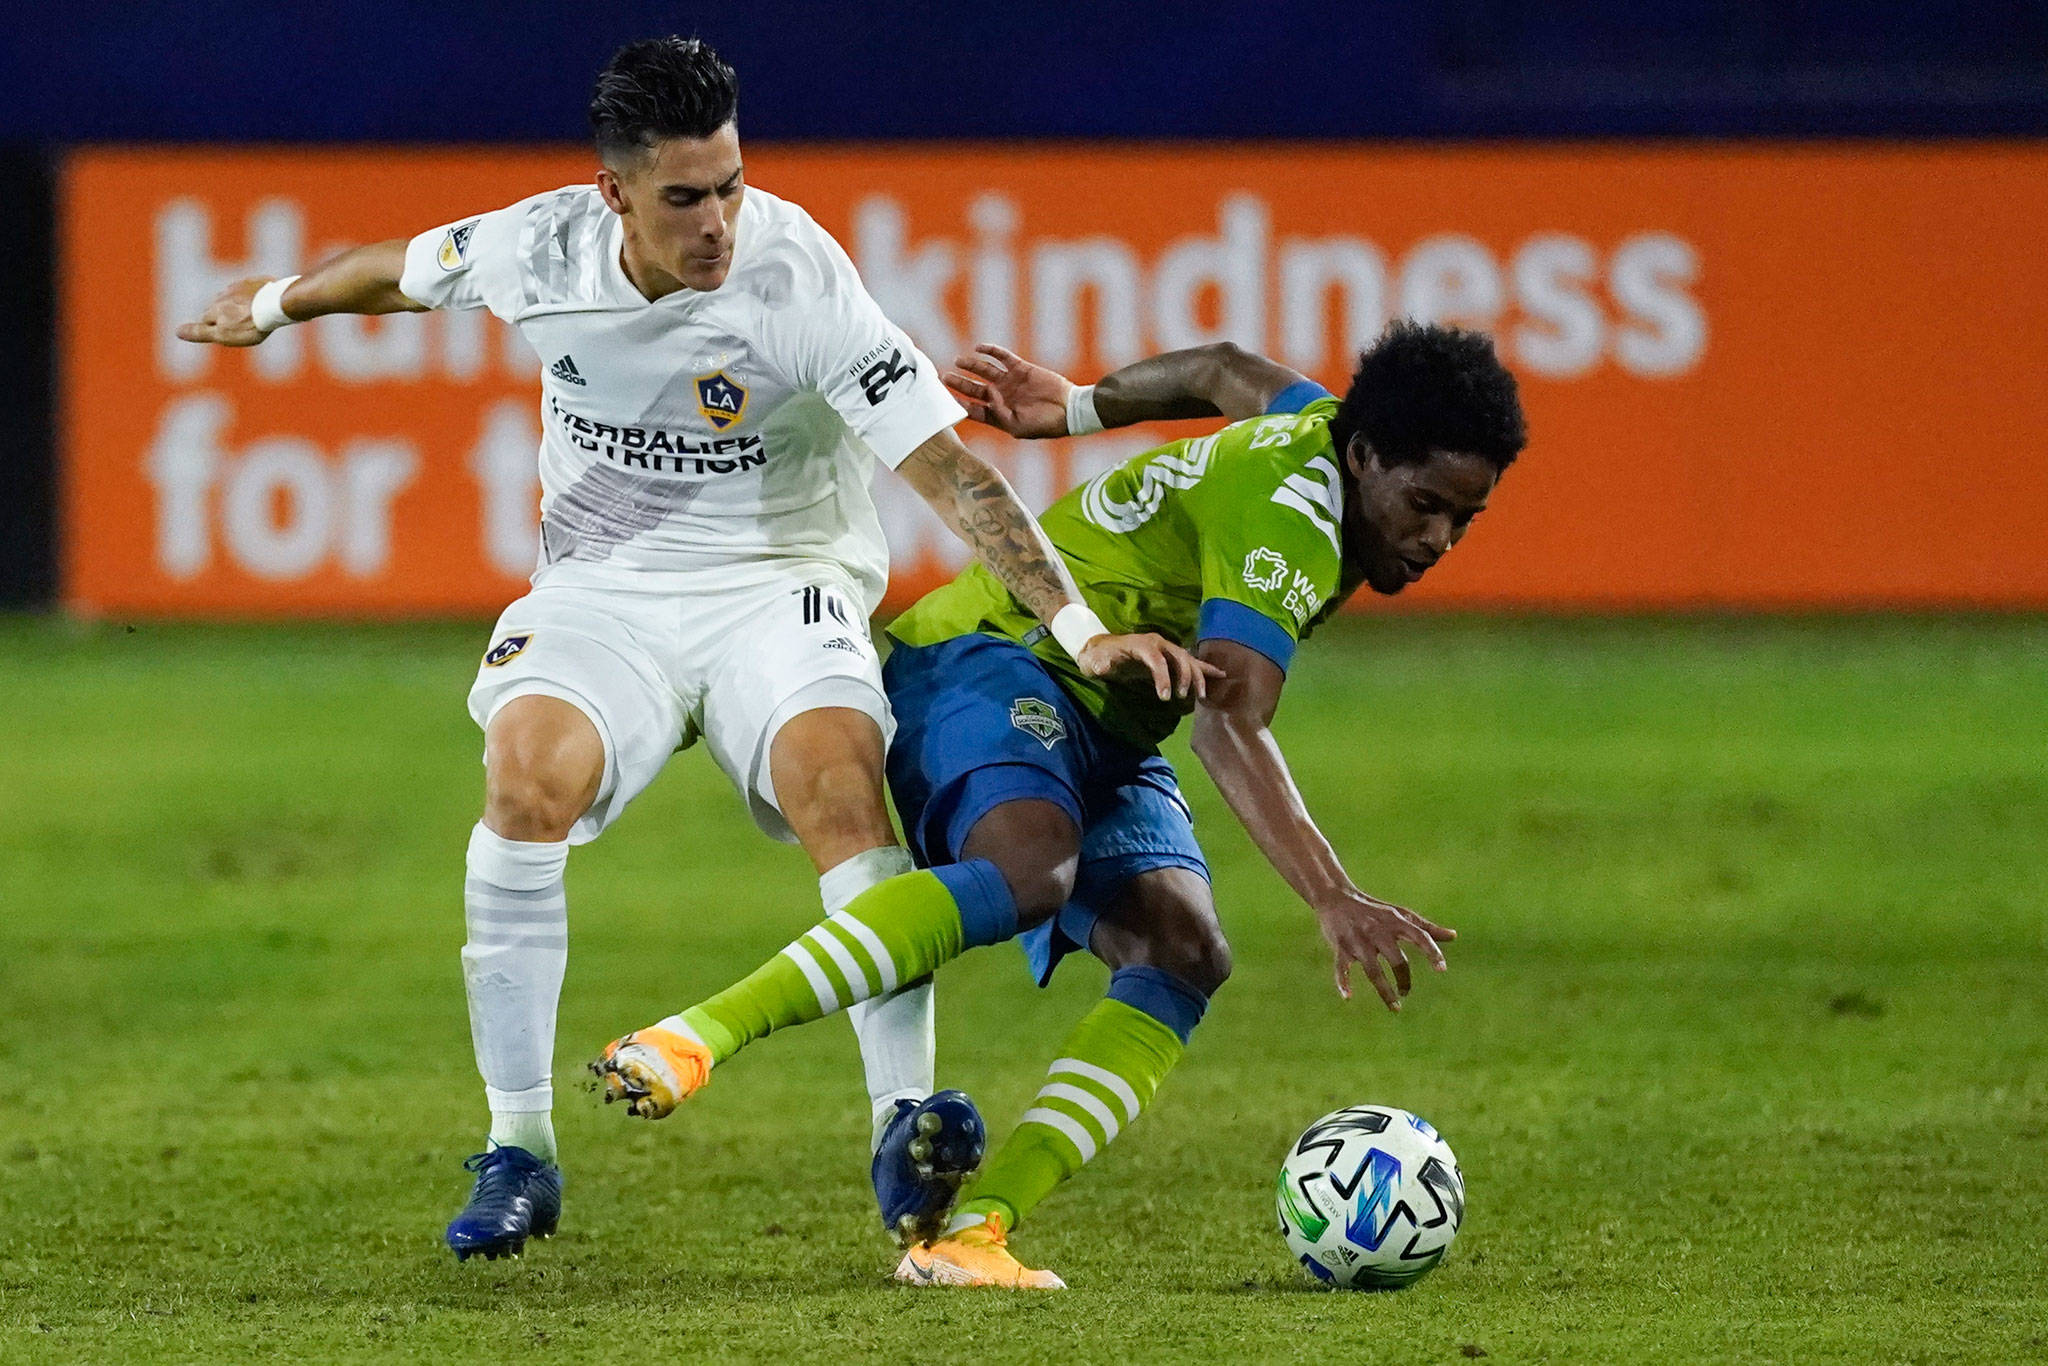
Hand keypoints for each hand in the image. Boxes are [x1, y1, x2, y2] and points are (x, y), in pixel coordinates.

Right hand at [175, 277, 273, 346]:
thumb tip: (177, 332)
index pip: (205, 320)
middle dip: (222, 315)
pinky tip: (260, 301)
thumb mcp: (223, 334)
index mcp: (215, 309)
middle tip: (233, 324)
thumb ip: (200, 332)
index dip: (211, 328)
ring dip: (236, 303)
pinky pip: (249, 288)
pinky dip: (251, 295)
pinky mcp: (254, 281)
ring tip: (248, 313)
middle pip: (217, 306)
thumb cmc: (250, 324)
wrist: (275, 305)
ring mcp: (239, 287)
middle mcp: (223, 296)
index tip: (217, 332)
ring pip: (232, 296)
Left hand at [944, 344, 1073, 437]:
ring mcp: (1011, 382)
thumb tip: (988, 399)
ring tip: (958, 361)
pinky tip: (979, 348)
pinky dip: (991, 351)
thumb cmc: (1045, 424)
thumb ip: (1000, 415)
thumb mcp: (1019, 427)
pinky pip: (1002, 357)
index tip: (947, 399)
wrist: (1069, 409)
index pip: (974, 409)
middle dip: (960, 383)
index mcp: (999, 415)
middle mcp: (1002, 398)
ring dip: (971, 365)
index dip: (960, 404)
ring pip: (985, 371)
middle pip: (975, 389)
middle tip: (945, 377)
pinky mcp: (1021, 369)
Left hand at [1075, 632, 1224, 701]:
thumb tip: (1103, 665)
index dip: (1163, 677)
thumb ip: (1099, 663)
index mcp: (1142, 644)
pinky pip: (1192, 661)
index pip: (1157, 659)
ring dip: (1197, 677)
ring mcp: (1167, 648)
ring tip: (1201, 696)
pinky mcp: (1170, 657)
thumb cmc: (1099, 657)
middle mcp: (1158, 643)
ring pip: (1189, 660)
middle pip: (1179, 657)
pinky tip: (1222, 675)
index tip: (1166, 697)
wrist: (1102, 649)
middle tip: (1183, 697)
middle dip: (1185, 677)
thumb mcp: (1094, 661)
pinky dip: (1206, 669)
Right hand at [1314, 890, 1455, 1009]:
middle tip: (1406, 993)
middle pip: (1397, 960)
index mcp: (1395, 922)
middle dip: (1404, 981)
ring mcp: (1358, 940)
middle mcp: (1378, 931)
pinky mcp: (1340, 946)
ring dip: (1385, 992)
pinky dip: (1342, 982)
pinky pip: (1341, 967)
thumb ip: (1425, 928)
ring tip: (1396, 1008)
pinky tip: (1347, 997)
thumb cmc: (1373, 910)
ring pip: (1373, 971)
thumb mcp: (1399, 914)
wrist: (1336, 897)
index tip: (1442, 969)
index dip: (1432, 952)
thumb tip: (1453, 936)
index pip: (1419, 936)